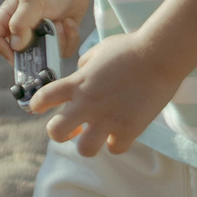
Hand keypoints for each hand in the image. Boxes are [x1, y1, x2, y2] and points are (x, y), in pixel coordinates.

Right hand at [0, 0, 92, 64]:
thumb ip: (21, 22)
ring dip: (56, 41)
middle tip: (50, 31)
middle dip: (38, 47)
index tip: (20, 46)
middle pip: (19, 57)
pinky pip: (62, 53)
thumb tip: (16, 47)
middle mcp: (20, 32)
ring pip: (44, 58)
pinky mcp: (57, 41)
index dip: (1, 48)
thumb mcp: (33, 1)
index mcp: (6, 19)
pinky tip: (69, 22)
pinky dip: (69, 39)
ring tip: (61, 22)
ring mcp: (39, 38)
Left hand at [28, 31, 175, 157]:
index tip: (40, 108)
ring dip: (89, 143)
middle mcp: (87, 104)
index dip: (37, 105)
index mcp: (78, 83)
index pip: (43, 98)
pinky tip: (123, 132)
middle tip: (72, 128)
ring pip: (84, 149)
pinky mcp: (128, 128)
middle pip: (55, 132)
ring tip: (98, 135)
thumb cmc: (131, 47)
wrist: (160, 54)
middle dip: (60, 133)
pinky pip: (115, 148)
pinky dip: (118, 142)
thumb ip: (85, 65)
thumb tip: (81, 72)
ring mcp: (107, 119)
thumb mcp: (99, 50)